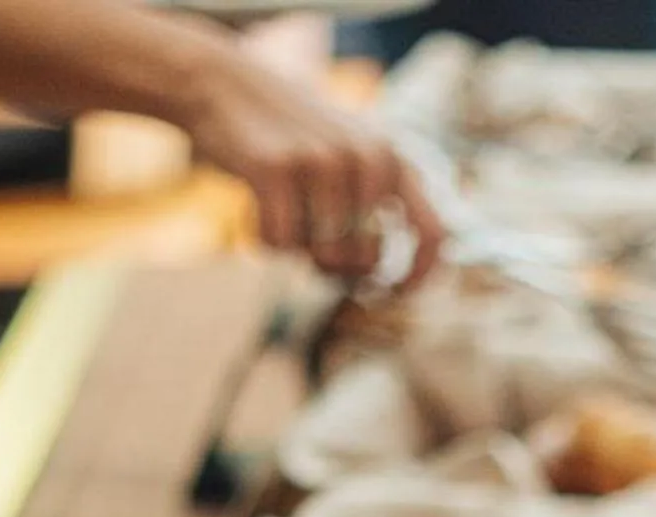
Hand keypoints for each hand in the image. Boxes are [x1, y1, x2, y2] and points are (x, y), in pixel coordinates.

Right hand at [179, 52, 444, 286]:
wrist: (223, 81)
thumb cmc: (292, 135)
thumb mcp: (351, 153)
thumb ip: (379, 204)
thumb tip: (382, 280)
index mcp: (393, 159)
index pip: (433, 234)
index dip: (419, 277)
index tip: (394, 295)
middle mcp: (368, 158)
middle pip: (364, 262)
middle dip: (335, 268)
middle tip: (310, 241)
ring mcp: (323, 161)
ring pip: (321, 257)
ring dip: (298, 250)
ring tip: (285, 210)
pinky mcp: (276, 169)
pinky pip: (280, 244)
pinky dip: (265, 239)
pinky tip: (256, 204)